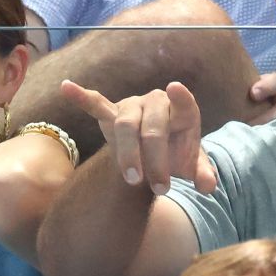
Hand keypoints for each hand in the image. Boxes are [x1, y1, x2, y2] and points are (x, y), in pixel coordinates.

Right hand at [61, 79, 216, 194]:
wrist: (155, 154)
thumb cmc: (177, 155)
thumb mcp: (192, 166)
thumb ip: (203, 174)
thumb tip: (209, 186)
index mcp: (182, 112)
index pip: (184, 103)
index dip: (181, 97)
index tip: (175, 88)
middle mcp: (157, 104)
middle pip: (153, 127)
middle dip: (156, 160)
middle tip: (162, 189)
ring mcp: (133, 107)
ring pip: (126, 126)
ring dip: (128, 154)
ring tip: (133, 180)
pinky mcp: (112, 113)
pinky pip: (96, 104)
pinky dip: (82, 97)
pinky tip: (66, 87)